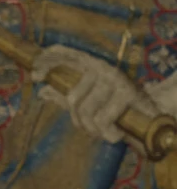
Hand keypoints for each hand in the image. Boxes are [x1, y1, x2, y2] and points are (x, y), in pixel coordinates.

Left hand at [34, 45, 155, 143]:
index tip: (35, 77)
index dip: (47, 61)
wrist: (153, 117)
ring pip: (85, 110)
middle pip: (71, 97)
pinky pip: (101, 119)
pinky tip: (115, 134)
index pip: (64, 54)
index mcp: (91, 67)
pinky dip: (106, 133)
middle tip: (91, 127)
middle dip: (79, 120)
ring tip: (105, 131)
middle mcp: (102, 68)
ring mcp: (114, 79)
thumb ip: (65, 95)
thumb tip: (42, 90)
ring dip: (93, 129)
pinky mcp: (126, 92)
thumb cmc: (117, 109)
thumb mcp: (89, 101)